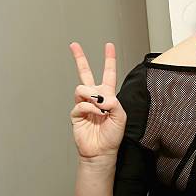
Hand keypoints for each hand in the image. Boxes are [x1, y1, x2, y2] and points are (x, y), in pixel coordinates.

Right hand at [69, 42, 126, 159]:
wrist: (101, 150)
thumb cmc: (113, 135)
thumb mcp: (121, 116)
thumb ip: (114, 102)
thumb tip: (101, 96)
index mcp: (108, 95)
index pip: (108, 74)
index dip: (109, 59)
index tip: (108, 46)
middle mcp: (95, 97)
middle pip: (85, 73)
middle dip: (79, 58)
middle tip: (74, 45)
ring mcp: (84, 104)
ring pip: (82, 87)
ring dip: (92, 96)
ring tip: (100, 107)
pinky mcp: (76, 113)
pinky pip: (80, 103)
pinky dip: (90, 108)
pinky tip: (97, 115)